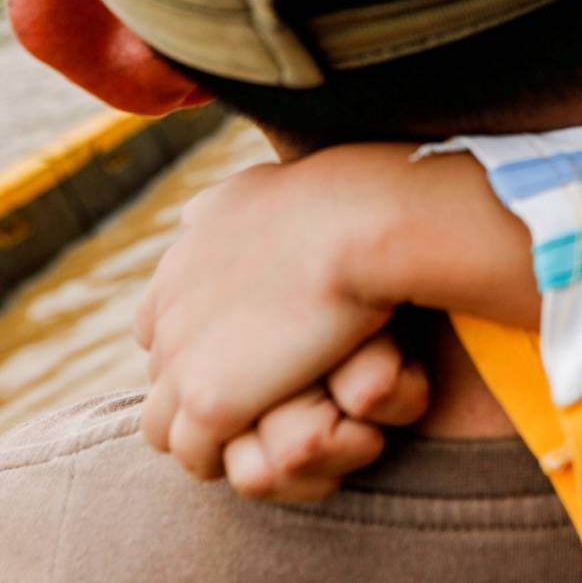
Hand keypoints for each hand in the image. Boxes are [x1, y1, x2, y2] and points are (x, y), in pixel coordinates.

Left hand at [134, 148, 417, 479]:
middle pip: (163, 376)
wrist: (358, 221)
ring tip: (261, 437)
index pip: (158, 325)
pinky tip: (267, 451)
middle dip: (203, 391)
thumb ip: (226, 204)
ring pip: (166, 426)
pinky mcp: (213, 399)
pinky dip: (225, 459)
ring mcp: (183, 358)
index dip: (199, 345)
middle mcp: (168, 309)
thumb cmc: (338, 198)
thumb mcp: (259, 186)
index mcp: (182, 262)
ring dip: (205, 436)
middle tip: (262, 403)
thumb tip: (200, 214)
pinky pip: (198, 455)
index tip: (248, 355)